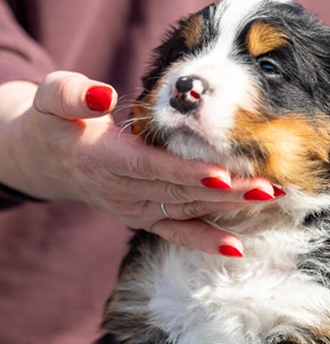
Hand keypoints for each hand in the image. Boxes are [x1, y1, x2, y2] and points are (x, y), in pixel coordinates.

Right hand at [0, 72, 281, 255]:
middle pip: (181, 192)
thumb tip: (104, 94)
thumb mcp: (52, 98)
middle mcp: (123, 191)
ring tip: (268, 198)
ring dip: (230, 208)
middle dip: (226, 191)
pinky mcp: (145, 218)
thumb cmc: (56, 122)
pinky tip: (237, 248)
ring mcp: (136, 209)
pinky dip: (206, 241)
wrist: (47, 161)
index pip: (151, 166)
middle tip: (266, 187)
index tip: (222, 175)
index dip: (186, 172)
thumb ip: (71, 94)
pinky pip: (178, 233)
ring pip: (188, 210)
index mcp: (104, 159)